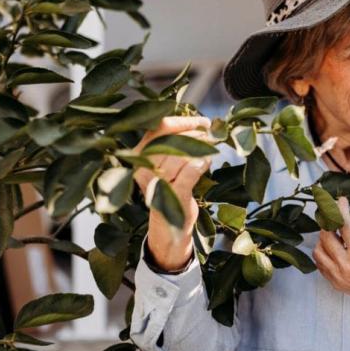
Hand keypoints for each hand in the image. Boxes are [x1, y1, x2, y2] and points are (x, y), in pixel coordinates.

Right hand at [134, 116, 213, 270]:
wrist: (169, 229)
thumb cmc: (170, 192)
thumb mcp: (167, 166)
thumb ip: (176, 145)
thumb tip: (201, 124)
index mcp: (137, 157)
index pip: (158, 129)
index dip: (182, 122)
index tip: (201, 121)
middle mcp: (141, 169)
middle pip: (171, 140)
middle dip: (195, 134)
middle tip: (212, 133)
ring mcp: (155, 184)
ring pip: (180, 155)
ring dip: (201, 148)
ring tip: (212, 147)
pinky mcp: (171, 197)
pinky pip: (189, 173)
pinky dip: (201, 164)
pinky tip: (208, 161)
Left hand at [312, 197, 349, 322]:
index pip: (344, 225)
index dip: (341, 209)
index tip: (341, 200)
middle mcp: (347, 266)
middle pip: (326, 235)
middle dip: (329, 221)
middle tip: (334, 215)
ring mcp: (339, 276)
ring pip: (319, 250)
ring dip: (324, 238)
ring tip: (334, 233)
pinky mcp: (336, 283)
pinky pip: (320, 264)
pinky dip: (324, 252)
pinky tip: (332, 248)